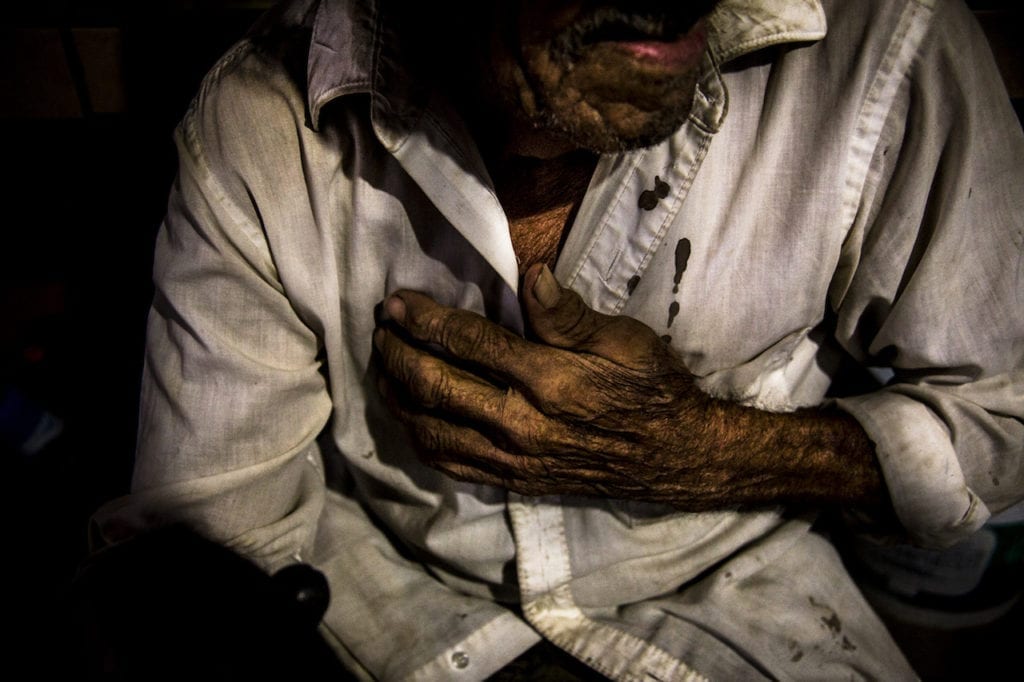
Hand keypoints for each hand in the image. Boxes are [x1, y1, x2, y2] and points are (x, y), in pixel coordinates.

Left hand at [372, 263, 718, 502]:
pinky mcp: (515, 481)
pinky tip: (411, 420)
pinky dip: (421, 440)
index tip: (395, 303)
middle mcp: (521, 423)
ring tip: (384, 370)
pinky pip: (452, 465)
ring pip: (432, 431)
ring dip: (398, 398)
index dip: (423, 319)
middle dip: (398, 354)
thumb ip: (569, 314)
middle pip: (436, 387)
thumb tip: (532, 274)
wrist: (674, 457)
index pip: (467, 342)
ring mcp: (514, 458)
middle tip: (380, 330)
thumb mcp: (625, 341)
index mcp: (547, 380)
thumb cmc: (652, 390)